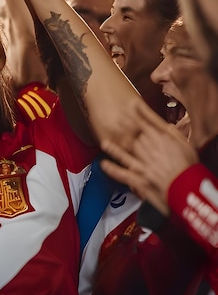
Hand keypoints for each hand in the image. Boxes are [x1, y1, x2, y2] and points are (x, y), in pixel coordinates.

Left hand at [100, 100, 198, 214]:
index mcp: (160, 140)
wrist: (189, 188)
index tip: (127, 106)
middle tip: (113, 120)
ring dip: (114, 148)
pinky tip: (104, 165)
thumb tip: (167, 126)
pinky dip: (113, 170)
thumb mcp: (186, 146)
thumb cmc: (189, 167)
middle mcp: (149, 150)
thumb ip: (175, 134)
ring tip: (104, 143)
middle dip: (123, 129)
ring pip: (124, 153)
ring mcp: (142, 165)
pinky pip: (123, 174)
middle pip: (132, 137)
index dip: (134, 115)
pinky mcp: (140, 179)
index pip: (143, 124)